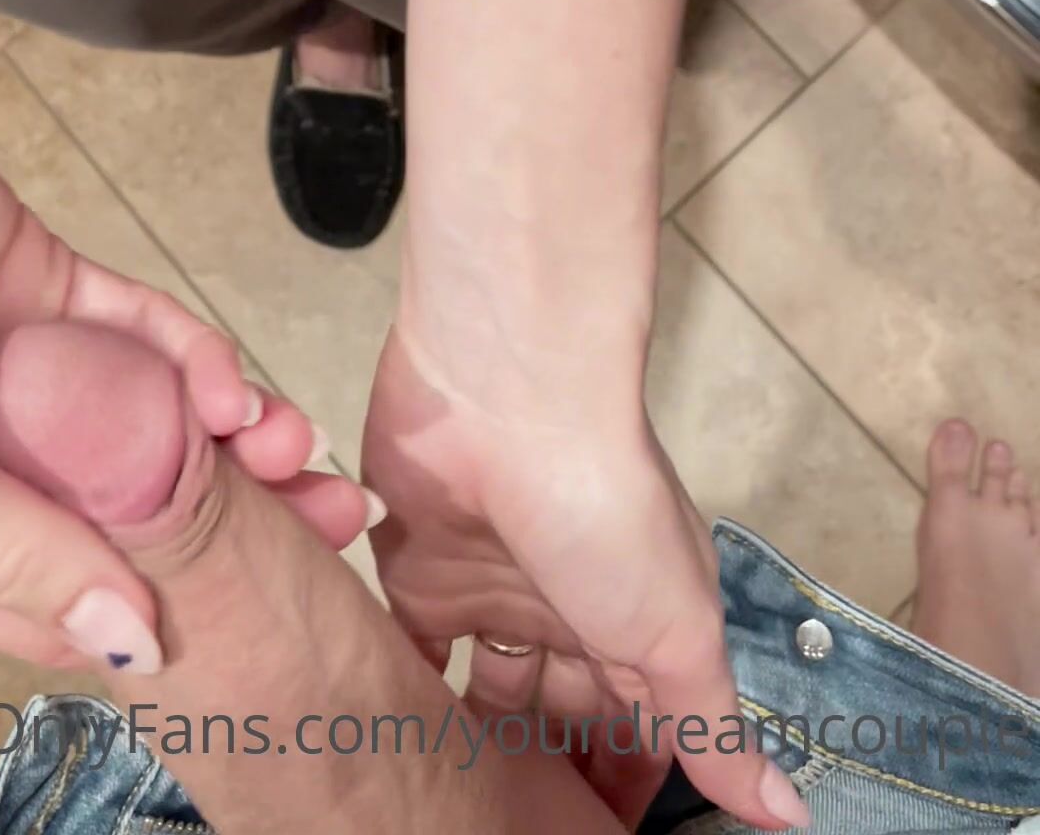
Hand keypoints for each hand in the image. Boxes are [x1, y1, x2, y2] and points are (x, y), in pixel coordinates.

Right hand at [0, 132, 324, 667]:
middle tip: (329, 533)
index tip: (254, 627)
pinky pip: (129, 325)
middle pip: (114, 500)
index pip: (38, 596)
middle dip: (224, 517)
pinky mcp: (36, 277)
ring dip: (230, 440)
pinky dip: (190, 357)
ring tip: (308, 467)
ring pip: (139, 411)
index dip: (140, 614)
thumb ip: (18, 550)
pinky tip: (240, 400)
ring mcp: (7, 361)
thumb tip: (127, 644)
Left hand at [364, 325, 805, 830]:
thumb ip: (715, 727)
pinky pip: (409, 661)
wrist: (506, 393)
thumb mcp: (678, 627)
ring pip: (486, 700)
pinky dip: (404, 707)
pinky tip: (392, 764)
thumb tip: (793, 818)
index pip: (643, 733)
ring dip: (475, 754)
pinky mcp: (419, 575)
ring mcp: (491, 593)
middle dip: (549, 780)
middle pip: (561, 722)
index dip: (627, 790)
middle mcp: (568, 615)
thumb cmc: (608, 509)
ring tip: (452, 823)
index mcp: (639, 626)